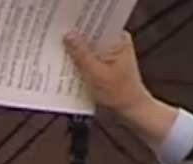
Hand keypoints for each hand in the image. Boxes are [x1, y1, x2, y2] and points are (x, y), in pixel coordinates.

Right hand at [62, 31, 177, 145]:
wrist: (132, 110)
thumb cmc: (120, 95)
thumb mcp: (97, 74)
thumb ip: (82, 54)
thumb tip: (68, 35)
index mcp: (119, 39)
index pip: (96, 24)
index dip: (79, 26)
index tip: (65, 29)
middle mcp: (117, 41)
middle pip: (91, 35)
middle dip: (76, 39)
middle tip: (60, 42)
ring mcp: (112, 52)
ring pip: (90, 46)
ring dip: (78, 51)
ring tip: (63, 54)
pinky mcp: (107, 62)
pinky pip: (91, 56)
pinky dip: (82, 61)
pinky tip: (71, 66)